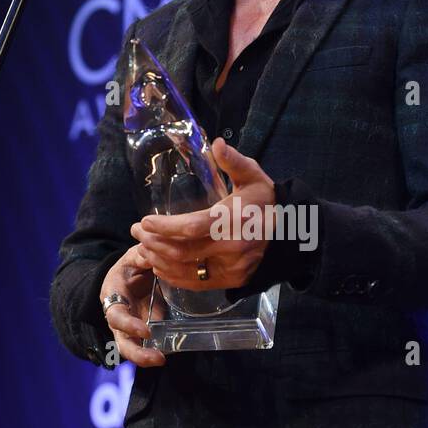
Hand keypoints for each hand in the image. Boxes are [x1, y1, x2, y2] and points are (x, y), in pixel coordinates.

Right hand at [98, 243, 166, 367]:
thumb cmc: (131, 265)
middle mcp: (117, 316)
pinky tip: (168, 353)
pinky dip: (154, 350)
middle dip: (136, 353)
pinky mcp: (141, 332)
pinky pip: (145, 345)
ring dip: (144, 357)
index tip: (147, 331)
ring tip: (161, 360)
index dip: (129, 325)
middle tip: (158, 358)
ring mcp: (128, 327)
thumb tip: (153, 253)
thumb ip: (142, 257)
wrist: (130, 274)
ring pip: (130, 348)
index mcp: (113, 295)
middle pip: (121, 341)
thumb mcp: (134, 257)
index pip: (116, 314)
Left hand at [130, 138, 275, 290]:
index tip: (144, 221)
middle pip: (182, 251)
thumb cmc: (266, 203)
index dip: (165, 227)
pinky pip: (195, 283)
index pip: (192, 227)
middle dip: (153, 242)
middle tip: (137, 231)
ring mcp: (230, 268)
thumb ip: (234, 161)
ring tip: (144, 246)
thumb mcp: (254, 177)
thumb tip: (217, 143)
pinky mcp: (229, 281)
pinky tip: (160, 264)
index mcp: (233, 220)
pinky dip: (172, 275)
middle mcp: (231, 248)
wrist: (290, 235)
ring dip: (158, 259)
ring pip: (184, 270)